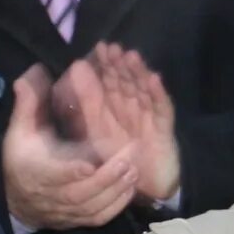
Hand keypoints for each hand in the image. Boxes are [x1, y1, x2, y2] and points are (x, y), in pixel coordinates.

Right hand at [3, 66, 138, 230]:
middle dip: (106, 178)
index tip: (88, 164)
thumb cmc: (22, 159)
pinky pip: (100, 217)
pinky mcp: (78, 221)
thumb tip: (36, 71)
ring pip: (94, 207)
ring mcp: (67, 212)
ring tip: (134, 169)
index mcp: (36, 172)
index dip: (71, 172)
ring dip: (116, 189)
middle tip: (128, 159)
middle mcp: (52, 196)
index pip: (54, 175)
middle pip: (81, 193)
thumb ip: (30, 102)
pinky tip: (131, 187)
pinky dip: (117, 204)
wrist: (18, 200)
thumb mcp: (21, 130)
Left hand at [57, 45, 180, 206]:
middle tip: (112, 48)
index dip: (105, 65)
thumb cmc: (116, 158)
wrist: (144, 186)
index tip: (99, 48)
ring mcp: (149, 115)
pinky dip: (158, 93)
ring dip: (138, 73)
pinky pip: (161, 108)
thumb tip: (70, 73)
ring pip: (143, 89)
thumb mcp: (93, 132)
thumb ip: (82, 105)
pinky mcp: (163, 127)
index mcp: (114, 106)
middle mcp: (132, 106)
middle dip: (120, 65)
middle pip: (126, 81)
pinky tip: (153, 79)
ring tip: (131, 57)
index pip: (109, 81)